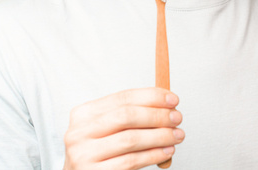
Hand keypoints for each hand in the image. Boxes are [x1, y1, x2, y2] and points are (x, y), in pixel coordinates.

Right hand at [63, 88, 183, 169]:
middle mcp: (79, 132)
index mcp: (84, 114)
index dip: (152, 96)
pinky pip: (131, 161)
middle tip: (177, 118)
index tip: (173, 100)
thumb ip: (132, 115)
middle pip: (127, 116)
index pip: (123, 97)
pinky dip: (153, 155)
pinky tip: (166, 151)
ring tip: (177, 136)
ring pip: (131, 139)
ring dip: (160, 136)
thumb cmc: (100, 151)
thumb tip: (167, 106)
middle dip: (157, 116)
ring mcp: (84, 155)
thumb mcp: (109, 128)